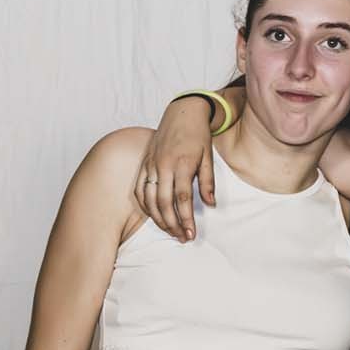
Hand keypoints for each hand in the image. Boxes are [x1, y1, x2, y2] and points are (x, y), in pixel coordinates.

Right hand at [135, 97, 217, 241]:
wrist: (182, 112)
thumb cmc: (198, 135)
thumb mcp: (208, 157)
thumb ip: (207, 182)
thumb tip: (210, 204)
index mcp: (181, 163)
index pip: (182, 198)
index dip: (186, 219)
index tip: (191, 234)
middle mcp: (163, 165)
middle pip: (163, 202)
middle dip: (172, 224)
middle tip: (182, 237)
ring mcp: (151, 164)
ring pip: (149, 198)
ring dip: (158, 218)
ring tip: (170, 230)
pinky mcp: (145, 163)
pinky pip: (139, 189)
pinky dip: (144, 205)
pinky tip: (153, 215)